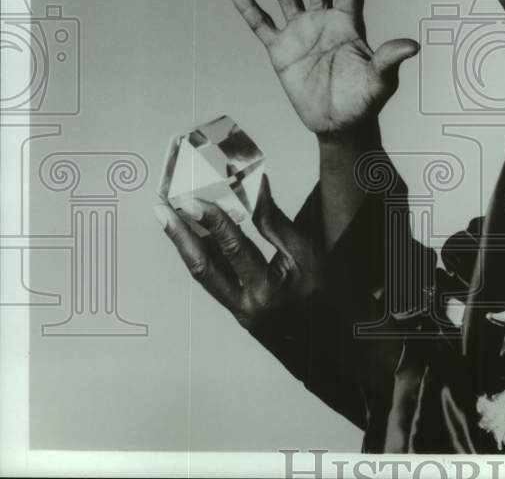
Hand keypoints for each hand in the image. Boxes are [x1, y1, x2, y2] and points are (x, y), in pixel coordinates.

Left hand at [153, 174, 325, 329]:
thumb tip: (255, 187)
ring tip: (168, 216)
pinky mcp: (235, 309)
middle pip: (203, 266)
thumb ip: (275, 222)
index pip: (233, 248)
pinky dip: (202, 253)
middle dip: (179, 234)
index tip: (192, 198)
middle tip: (161, 207)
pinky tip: (191, 233)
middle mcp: (245, 304)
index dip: (212, 220)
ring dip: (183, 243)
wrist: (327, 334)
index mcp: (267, 289)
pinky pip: (213, 278)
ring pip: (202, 273)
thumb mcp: (306, 252)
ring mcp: (237, 310)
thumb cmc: (322, 291)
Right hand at [228, 0, 417, 139]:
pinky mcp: (280, 50)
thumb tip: (412, 45)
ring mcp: (300, 32)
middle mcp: (324, 20)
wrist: (340, 125)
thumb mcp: (381, 81)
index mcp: (350, 22)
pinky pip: (261, 24)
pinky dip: (248, 7)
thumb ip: (390, 60)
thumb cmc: (365, 102)